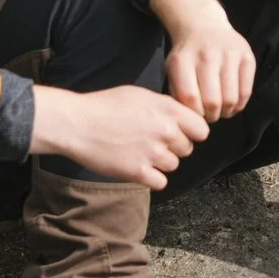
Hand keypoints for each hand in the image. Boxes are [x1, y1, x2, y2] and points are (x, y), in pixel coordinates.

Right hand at [30, 84, 210, 188]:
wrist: (76, 123)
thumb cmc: (104, 105)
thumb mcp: (140, 95)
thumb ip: (165, 106)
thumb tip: (182, 116)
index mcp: (169, 110)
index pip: (202, 130)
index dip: (191, 133)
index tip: (179, 134)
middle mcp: (166, 131)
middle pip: (187, 149)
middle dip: (173, 148)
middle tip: (151, 143)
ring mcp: (153, 153)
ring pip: (173, 165)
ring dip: (160, 163)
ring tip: (139, 152)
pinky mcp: (139, 172)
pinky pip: (160, 182)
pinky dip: (151, 178)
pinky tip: (138, 168)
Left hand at [149, 0, 255, 121]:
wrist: (203, 25)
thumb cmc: (187, 55)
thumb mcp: (173, 69)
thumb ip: (178, 92)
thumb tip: (191, 119)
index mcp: (183, 60)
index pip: (189, 98)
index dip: (194, 114)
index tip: (195, 116)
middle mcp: (207, 55)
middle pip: (212, 101)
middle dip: (211, 116)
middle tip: (210, 116)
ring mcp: (229, 55)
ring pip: (231, 99)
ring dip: (226, 112)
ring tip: (221, 110)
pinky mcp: (247, 56)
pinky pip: (246, 92)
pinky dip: (239, 104)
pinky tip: (232, 103)